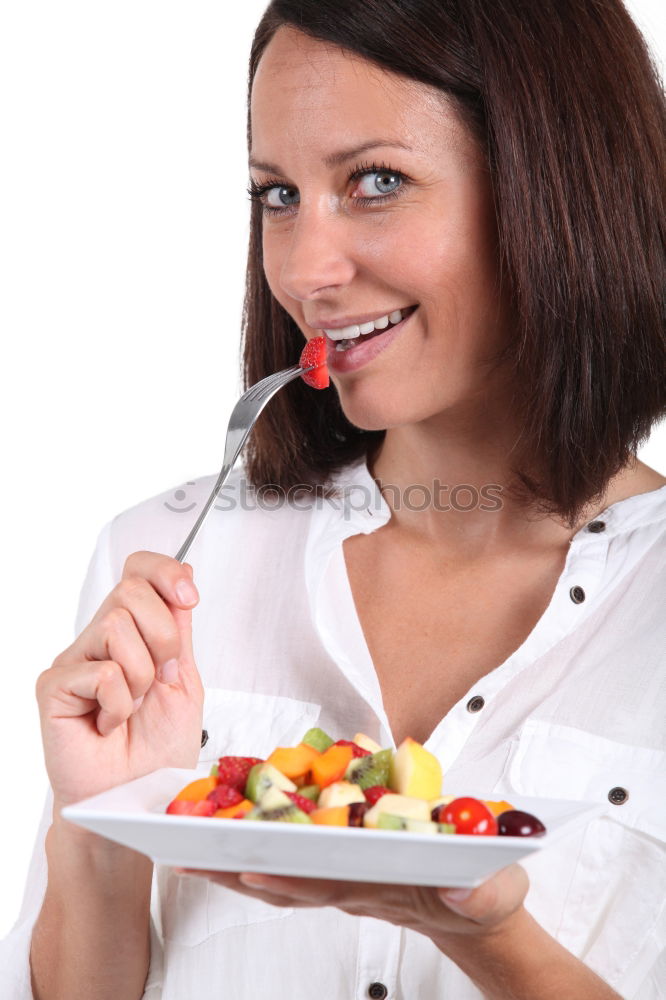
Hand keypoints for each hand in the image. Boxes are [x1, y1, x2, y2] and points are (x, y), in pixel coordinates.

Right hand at [36, 551, 204, 809]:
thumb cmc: (157, 750)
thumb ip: (180, 629)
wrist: (135, 798)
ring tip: (133, 708)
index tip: (190, 598)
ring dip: (141, 675)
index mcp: (134, 631)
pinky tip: (110, 725)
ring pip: (115, 625)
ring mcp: (74, 660)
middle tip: (161, 680)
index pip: (138, 569)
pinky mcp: (54, 687)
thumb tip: (185, 572)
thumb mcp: (185, 680)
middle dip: (163, 637)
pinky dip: (119, 703)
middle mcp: (100, 639)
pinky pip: (100, 671)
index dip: (166, 571)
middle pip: (131, 590)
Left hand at [173, 863, 528, 941]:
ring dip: (236, 861)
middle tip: (190, 855)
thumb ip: (484, 894)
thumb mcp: (495, 894)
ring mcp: (345, 877)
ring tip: (190, 845)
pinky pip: (293, 857)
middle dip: (240, 870)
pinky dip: (260, 848)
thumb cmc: (483, 896)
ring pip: (283, 872)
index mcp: (385, 890)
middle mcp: (354, 886)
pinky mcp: (343, 862)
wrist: (478, 911)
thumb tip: (465, 890)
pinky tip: (231, 832)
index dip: (292, 881)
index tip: (255, 872)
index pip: (330, 886)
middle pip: (289, 881)